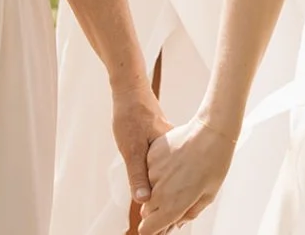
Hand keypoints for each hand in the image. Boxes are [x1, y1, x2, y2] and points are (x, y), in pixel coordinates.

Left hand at [111, 83, 169, 211]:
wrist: (129, 88)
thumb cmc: (130, 115)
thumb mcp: (131, 148)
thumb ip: (137, 174)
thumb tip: (144, 199)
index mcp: (171, 149)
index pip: (174, 181)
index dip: (171, 199)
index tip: (170, 217)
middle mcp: (174, 145)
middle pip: (173, 177)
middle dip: (169, 194)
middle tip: (167, 215)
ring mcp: (170, 141)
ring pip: (169, 169)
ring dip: (164, 184)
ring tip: (160, 202)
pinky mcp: (163, 138)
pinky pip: (164, 161)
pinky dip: (161, 172)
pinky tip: (156, 180)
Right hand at [138, 115, 236, 234]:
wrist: (211, 130)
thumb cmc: (215, 162)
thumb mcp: (208, 195)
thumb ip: (189, 213)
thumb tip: (177, 222)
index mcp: (172, 206)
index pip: (147, 229)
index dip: (154, 229)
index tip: (161, 225)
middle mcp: (158, 192)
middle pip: (147, 211)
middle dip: (157, 210)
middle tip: (176, 196)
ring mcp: (153, 172)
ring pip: (148, 190)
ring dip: (158, 188)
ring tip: (179, 174)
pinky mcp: (152, 156)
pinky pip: (149, 169)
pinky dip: (158, 170)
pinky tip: (175, 161)